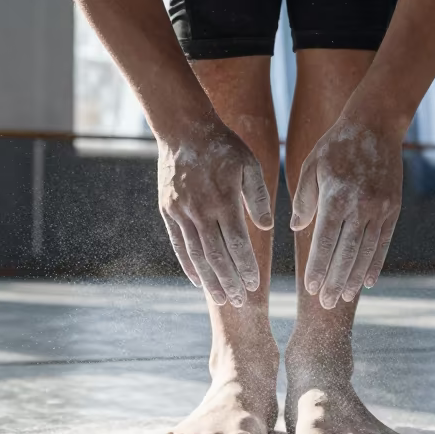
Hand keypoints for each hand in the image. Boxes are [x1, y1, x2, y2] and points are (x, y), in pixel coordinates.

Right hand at [158, 118, 274, 305]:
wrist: (183, 130)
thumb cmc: (223, 147)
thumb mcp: (249, 164)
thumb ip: (258, 197)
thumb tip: (266, 227)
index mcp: (224, 199)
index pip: (237, 242)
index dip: (246, 266)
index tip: (255, 285)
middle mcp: (200, 210)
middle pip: (216, 255)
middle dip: (229, 281)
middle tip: (240, 302)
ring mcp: (181, 212)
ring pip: (197, 254)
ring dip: (210, 279)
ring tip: (222, 298)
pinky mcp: (168, 211)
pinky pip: (179, 244)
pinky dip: (188, 265)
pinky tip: (198, 280)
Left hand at [290, 115, 402, 308]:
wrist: (375, 125)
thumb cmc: (335, 146)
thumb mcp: (311, 167)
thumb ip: (305, 200)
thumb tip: (298, 229)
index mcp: (336, 196)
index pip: (325, 241)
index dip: (318, 267)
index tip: (311, 289)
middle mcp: (360, 205)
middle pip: (347, 252)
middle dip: (335, 280)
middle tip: (326, 304)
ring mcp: (380, 208)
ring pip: (366, 251)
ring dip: (355, 277)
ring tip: (344, 297)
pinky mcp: (393, 208)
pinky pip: (383, 242)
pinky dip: (376, 263)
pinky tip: (367, 281)